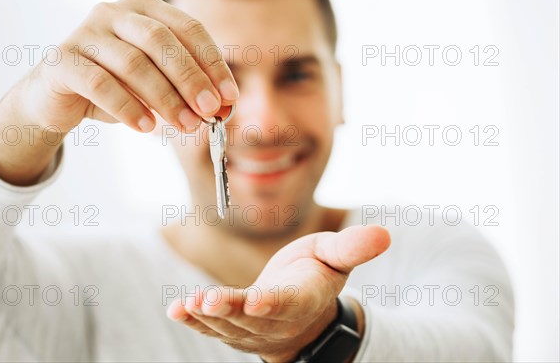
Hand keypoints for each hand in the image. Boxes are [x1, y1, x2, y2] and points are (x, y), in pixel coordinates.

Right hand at [0, 0, 236, 184]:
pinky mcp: (62, 60)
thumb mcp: (156, 86)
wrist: (58, 98)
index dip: (213, 63)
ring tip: (186, 126)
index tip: (229, 97)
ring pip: (133, 63)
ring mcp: (86, 33)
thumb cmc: (115, 87)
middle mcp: (115, 12)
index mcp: (144, 9)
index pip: (188, 29)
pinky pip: (99, 83)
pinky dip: (127, 108)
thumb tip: (221, 109)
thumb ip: (184, 91)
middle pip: (162, 41)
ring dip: (165, 99)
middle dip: (191, 79)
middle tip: (210, 112)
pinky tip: (146, 127)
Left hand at [166, 225, 389, 361]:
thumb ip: (352, 247)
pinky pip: (212, 328)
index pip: (288, 304)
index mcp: (302, 299)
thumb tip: (384, 232)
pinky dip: (194, 321)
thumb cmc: (315, 276)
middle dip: (230, 311)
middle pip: (252, 319)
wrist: (301, 312)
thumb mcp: (335, 257)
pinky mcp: (231, 328)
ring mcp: (251, 329)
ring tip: (188, 305)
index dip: (272, 304)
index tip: (256, 300)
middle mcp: (275, 319)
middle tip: (209, 301)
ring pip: (228, 327)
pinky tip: (177, 310)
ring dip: (206, 317)